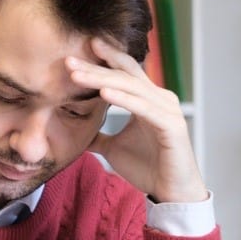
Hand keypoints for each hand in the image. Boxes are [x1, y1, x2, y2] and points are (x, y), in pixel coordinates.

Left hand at [65, 37, 206, 202]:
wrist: (170, 191)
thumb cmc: (147, 167)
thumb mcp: (113, 148)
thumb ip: (98, 136)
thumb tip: (78, 134)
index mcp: (147, 100)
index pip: (123, 73)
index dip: (104, 59)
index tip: (81, 48)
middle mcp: (159, 99)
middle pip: (124, 75)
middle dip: (95, 66)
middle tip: (69, 59)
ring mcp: (167, 110)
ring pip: (131, 88)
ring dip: (102, 80)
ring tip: (77, 75)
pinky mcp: (171, 126)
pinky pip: (143, 109)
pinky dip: (123, 99)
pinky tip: (104, 93)